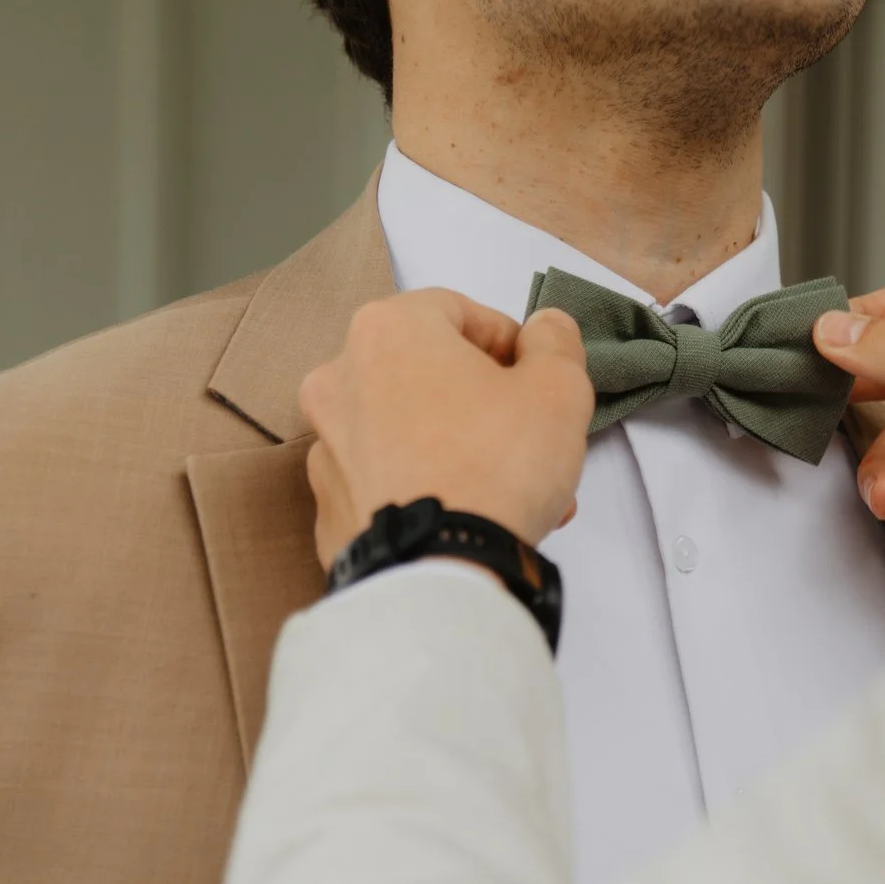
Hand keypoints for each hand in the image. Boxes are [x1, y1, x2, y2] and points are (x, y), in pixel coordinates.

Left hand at [298, 289, 594, 566]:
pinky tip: (466, 518)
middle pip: (428, 374)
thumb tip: (544, 331)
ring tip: (509, 491)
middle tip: (529, 440)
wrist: (440, 571)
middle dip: (484, 404)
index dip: (510, 344)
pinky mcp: (329, 507)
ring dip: (457, 449)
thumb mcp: (558, 388)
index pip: (459, 312)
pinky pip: (386, 483)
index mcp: (387, 330)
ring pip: (406, 431)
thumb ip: (555, 343)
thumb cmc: (496, 467)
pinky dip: (422, 490)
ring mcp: (326, 447)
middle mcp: (339, 379)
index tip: (536, 381)